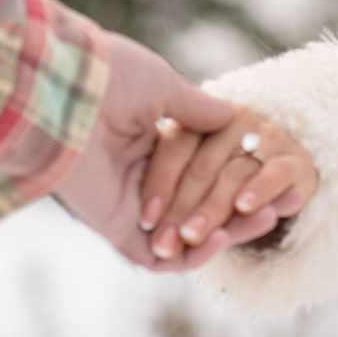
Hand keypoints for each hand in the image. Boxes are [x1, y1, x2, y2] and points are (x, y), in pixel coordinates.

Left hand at [53, 34, 288, 270]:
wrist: (63, 95)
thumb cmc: (109, 78)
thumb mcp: (163, 85)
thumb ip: (197, 108)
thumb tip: (235, 115)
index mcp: (149, 140)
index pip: (200, 172)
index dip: (235, 176)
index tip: (267, 174)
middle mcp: (141, 176)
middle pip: (198, 206)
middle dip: (238, 211)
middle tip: (274, 207)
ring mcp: (131, 206)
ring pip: (185, 235)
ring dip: (225, 235)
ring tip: (262, 220)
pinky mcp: (119, 230)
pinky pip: (161, 257)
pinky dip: (193, 256)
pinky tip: (222, 237)